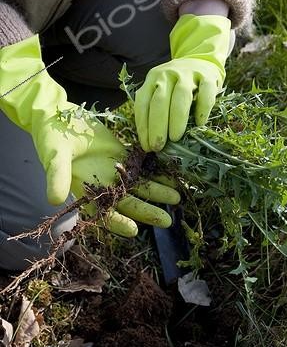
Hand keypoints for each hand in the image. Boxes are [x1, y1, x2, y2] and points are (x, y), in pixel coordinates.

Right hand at [0, 36, 179, 236]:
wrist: (57, 115)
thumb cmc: (50, 137)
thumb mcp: (53, 156)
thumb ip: (56, 176)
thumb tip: (54, 200)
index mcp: (86, 189)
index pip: (103, 212)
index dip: (118, 223)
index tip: (134, 230)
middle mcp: (102, 184)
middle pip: (128, 202)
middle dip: (147, 211)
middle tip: (168, 220)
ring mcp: (114, 169)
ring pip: (139, 184)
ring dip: (157, 191)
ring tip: (176, 197)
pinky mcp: (121, 153)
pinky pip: (140, 165)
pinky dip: (155, 169)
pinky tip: (171, 172)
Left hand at [135, 14, 230, 151]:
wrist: (201, 61)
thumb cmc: (177, 84)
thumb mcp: (160, 89)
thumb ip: (154, 108)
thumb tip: (150, 141)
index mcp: (152, 79)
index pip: (143, 104)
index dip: (143, 127)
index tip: (147, 146)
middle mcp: (167, 74)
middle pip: (159, 101)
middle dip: (157, 127)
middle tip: (158, 146)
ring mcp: (188, 74)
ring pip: (180, 96)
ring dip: (176, 120)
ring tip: (175, 138)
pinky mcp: (207, 76)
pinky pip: (205, 93)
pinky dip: (202, 109)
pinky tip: (199, 123)